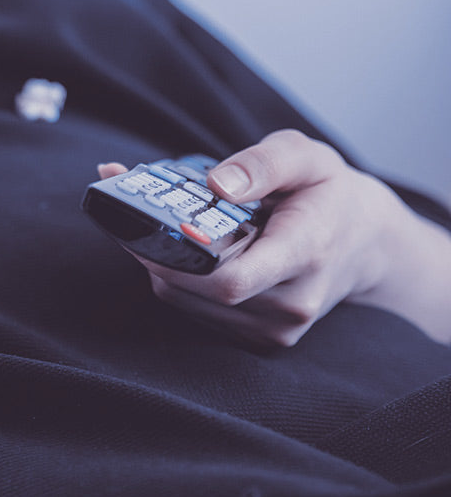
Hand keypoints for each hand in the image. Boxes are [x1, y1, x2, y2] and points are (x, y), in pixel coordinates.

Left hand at [100, 129, 439, 346]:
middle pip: (196, 290)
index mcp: (306, 254)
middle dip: (153, 251)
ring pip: (186, 302)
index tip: (144, 224)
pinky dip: (176, 280)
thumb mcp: (305, 156)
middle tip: (129, 210)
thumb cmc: (327, 193)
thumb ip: (263, 163)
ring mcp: (277, 329)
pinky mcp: (260, 339)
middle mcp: (292, 303)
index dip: (176, 260)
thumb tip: (216, 184)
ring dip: (159, 265)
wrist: (365, 242)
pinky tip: (181, 251)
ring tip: (156, 225)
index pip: (231, 280)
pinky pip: (195, 311)